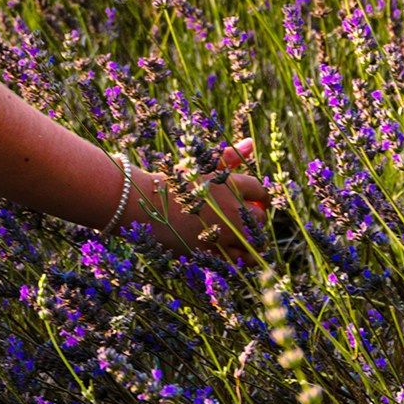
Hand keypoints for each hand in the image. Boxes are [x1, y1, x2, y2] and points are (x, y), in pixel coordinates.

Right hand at [139, 140, 271, 262]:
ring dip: (252, 240)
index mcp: (232, 185)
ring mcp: (226, 233)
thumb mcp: (200, 167)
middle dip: (255, 219)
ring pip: (255, 242)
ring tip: (240, 238)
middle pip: (260, 218)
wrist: (143, 205)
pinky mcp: (214, 252)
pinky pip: (241, 260)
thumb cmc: (170, 183)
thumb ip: (229, 157)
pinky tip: (233, 251)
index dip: (260, 199)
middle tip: (244, 220)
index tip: (254, 202)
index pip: (261, 192)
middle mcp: (233, 210)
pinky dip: (242, 257)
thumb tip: (251, 144)